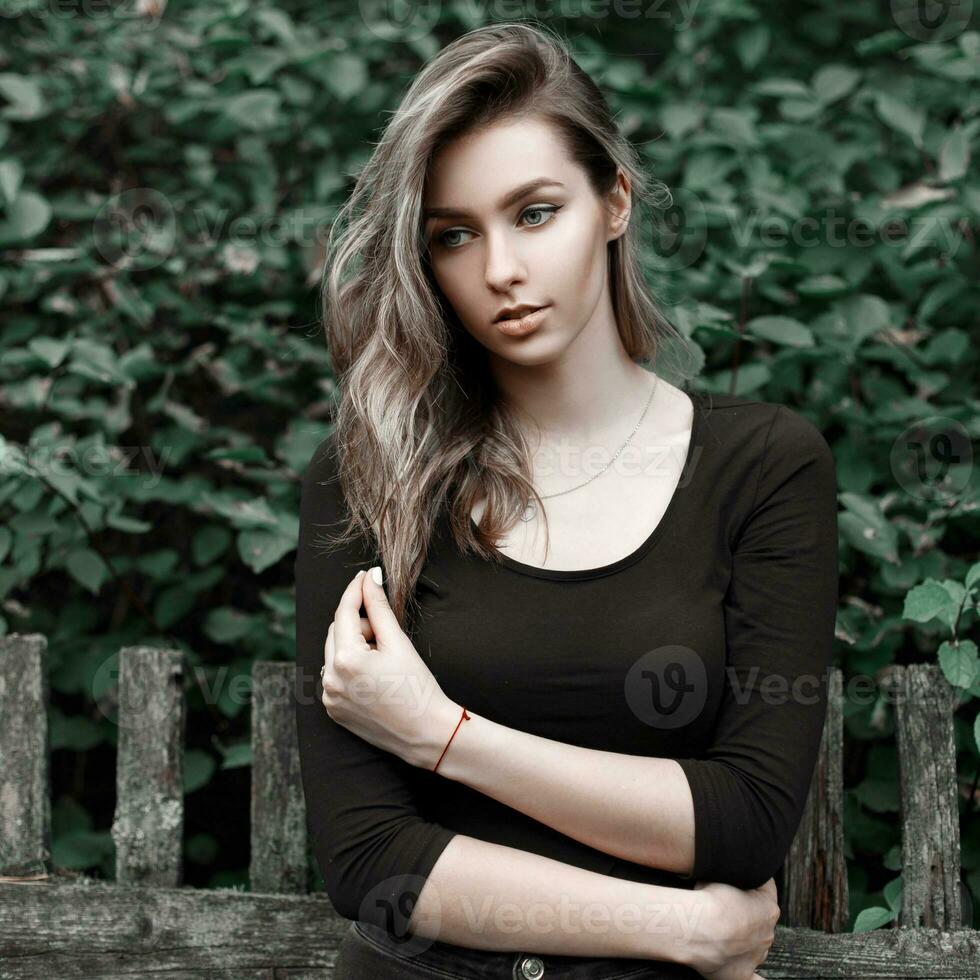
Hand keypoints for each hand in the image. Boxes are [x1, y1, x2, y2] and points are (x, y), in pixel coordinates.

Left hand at [320, 567, 460, 769]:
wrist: (426, 733)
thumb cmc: (417, 687)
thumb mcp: (398, 642)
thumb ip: (379, 607)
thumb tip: (370, 578)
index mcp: (346, 660)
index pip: (344, 612)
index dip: (355, 590)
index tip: (365, 576)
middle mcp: (330, 679)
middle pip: (337, 631)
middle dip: (358, 623)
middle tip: (385, 631)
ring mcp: (329, 697)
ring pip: (335, 653)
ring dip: (353, 645)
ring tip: (383, 656)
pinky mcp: (333, 710)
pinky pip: (335, 675)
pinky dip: (350, 666)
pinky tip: (375, 674)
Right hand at [684, 877, 778, 979]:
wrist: (699, 928)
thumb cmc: (709, 900)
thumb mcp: (723, 874)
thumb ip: (731, 877)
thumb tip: (726, 877)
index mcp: (767, 908)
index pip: (765, 890)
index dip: (749, 883)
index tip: (736, 880)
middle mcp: (767, 933)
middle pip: (758, 919)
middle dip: (744, 912)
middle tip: (722, 905)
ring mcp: (756, 954)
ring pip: (753, 944)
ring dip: (741, 937)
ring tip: (716, 928)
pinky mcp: (743, 974)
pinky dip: (757, 978)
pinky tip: (752, 973)